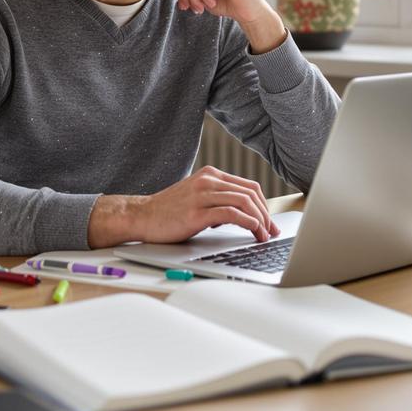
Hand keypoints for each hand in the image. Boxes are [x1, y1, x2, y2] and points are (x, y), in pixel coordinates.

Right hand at [87, 166, 278, 247]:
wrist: (140, 216)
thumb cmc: (167, 212)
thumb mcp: (196, 198)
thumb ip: (217, 200)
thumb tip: (243, 216)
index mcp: (210, 175)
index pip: (248, 186)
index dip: (264, 205)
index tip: (269, 222)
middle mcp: (208, 180)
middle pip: (251, 193)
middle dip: (266, 214)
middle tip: (271, 231)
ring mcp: (202, 195)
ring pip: (245, 201)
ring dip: (260, 220)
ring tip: (264, 235)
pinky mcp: (197, 212)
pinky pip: (232, 214)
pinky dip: (248, 223)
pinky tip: (253, 232)